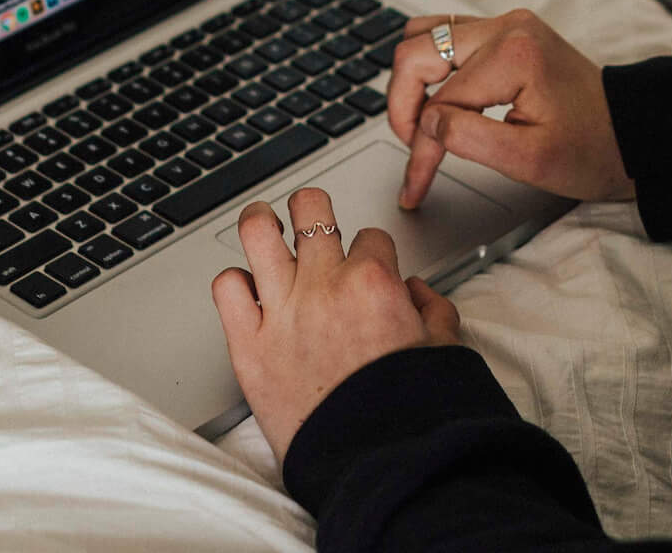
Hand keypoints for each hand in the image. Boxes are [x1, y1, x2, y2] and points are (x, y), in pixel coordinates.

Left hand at [211, 186, 461, 464]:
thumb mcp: (444, 352)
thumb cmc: (407, 415)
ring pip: (258, 229)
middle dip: (313, 210)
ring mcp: (282, 311)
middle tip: (310, 221)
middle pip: (311, 208)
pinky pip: (226, 288)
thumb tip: (417, 292)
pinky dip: (234, 283)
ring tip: (264, 224)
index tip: (366, 267)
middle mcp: (325, 286)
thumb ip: (434, 310)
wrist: (375, 464)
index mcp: (374, 283)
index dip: (372, 251)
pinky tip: (247, 290)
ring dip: (262, 222)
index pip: (371, 236)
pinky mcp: (248, 345)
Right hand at [389, 9, 635, 208]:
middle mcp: (505, 27)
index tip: (414, 187)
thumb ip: (470, 139)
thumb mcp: (530, 160)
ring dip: (412, 81)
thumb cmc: (591, 148)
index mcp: (513, 56)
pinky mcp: (504, 31)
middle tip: (412, 146)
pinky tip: (437, 101)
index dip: (420, 150)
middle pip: (416, 52)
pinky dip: (430, 68)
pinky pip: (445, 36)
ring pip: (423, 35)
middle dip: (403, 105)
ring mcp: (505, 24)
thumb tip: (427, 124)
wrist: (629, 132)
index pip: (440, 103)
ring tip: (421, 124)